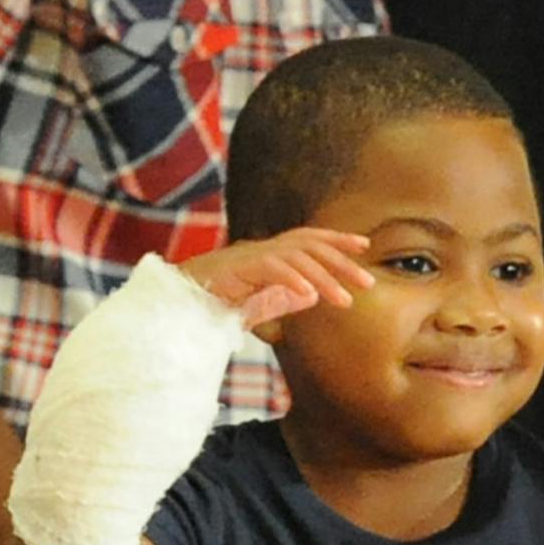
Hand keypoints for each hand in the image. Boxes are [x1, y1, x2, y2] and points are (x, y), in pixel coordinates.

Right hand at [178, 228, 371, 325]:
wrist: (175, 300)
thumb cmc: (214, 301)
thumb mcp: (256, 304)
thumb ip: (282, 299)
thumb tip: (311, 296)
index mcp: (270, 254)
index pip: (310, 240)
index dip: (337, 240)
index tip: (365, 247)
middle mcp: (264, 249)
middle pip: (311, 246)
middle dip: (342, 261)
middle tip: (368, 282)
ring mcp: (251, 256)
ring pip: (297, 258)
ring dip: (324, 278)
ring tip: (345, 300)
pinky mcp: (238, 267)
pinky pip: (271, 269)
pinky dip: (291, 280)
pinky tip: (308, 294)